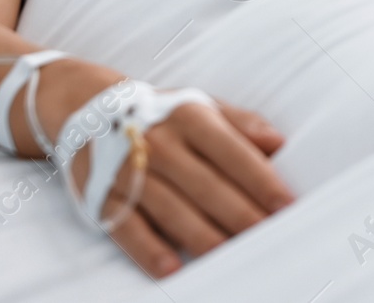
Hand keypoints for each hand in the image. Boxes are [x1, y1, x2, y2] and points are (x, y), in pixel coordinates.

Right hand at [56, 82, 292, 276]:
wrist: (87, 107)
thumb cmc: (161, 114)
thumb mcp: (200, 105)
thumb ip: (241, 123)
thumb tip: (278, 143)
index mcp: (190, 118)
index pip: (232, 152)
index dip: (261, 181)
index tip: (286, 205)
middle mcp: (160, 144)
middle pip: (207, 186)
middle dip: (240, 214)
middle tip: (267, 237)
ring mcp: (130, 172)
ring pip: (172, 209)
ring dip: (203, 235)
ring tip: (230, 254)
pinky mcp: (104, 197)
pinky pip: (128, 227)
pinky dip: (148, 249)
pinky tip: (170, 268)